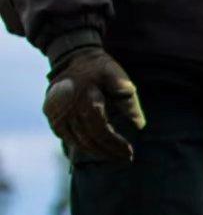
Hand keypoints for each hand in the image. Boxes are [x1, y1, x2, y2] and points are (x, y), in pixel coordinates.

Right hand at [44, 46, 144, 162]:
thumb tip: (140, 125)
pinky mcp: (50, 113)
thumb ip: (129, 102)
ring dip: (95, 152)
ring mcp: (56, 112)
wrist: (73, 56)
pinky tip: (94, 148)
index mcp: (85, 100)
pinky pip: (64, 135)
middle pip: (88, 140)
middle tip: (124, 158)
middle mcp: (67, 108)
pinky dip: (79, 144)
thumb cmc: (101, 68)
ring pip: (75, 141)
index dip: (115, 145)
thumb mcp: (119, 79)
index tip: (129, 152)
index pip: (101, 132)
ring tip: (112, 156)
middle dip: (108, 152)